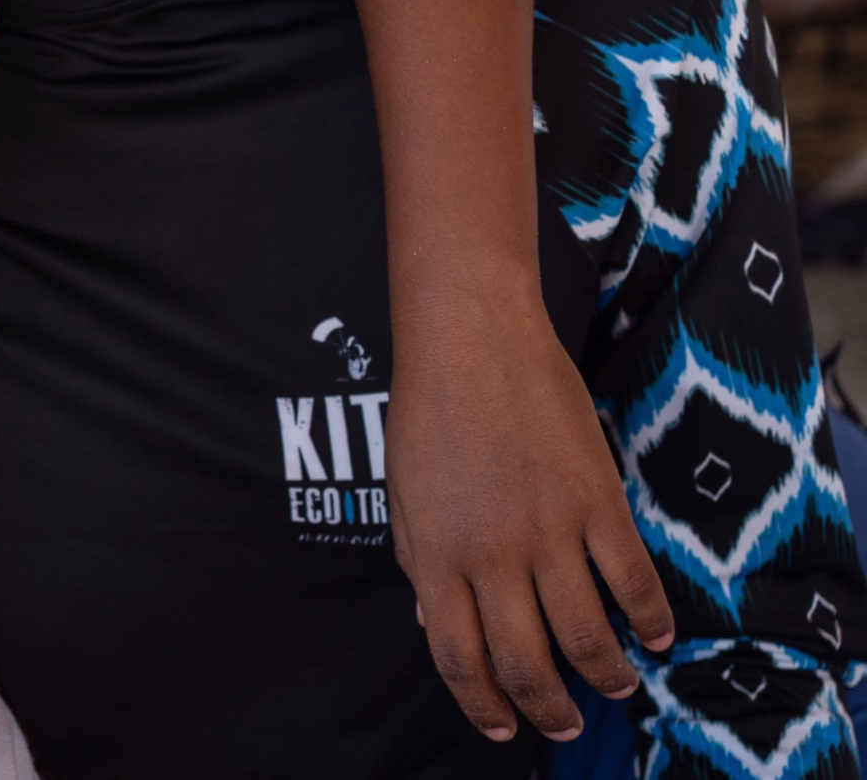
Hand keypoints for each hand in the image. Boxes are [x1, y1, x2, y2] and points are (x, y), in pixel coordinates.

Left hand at [386, 289, 674, 741]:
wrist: (470, 335)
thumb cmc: (427, 406)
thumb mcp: (403, 490)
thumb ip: (418, 560)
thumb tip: (435, 622)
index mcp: (436, 555)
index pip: (459, 659)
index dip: (483, 705)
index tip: (501, 727)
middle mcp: (491, 555)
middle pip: (527, 664)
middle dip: (548, 710)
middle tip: (562, 722)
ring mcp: (549, 530)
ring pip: (589, 639)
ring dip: (606, 677)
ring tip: (614, 686)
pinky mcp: (598, 501)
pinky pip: (634, 582)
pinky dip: (652, 620)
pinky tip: (657, 636)